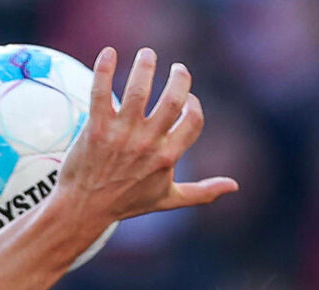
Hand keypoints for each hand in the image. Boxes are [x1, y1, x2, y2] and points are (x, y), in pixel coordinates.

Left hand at [52, 48, 238, 231]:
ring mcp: (121, 135)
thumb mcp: (168, 199)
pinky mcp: (96, 128)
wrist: (84, 208)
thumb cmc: (127, 202)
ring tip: (147, 55)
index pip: (193, 120)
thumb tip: (234, 186)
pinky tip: (109, 52)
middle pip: (172, 99)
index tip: (187, 98)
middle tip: (176, 68)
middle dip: (179, 77)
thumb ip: (201, 192)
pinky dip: (104, 69)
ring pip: (139, 90)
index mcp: (167, 157)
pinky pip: (101, 92)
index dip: (194, 104)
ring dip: (145, 65)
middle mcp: (147, 144)